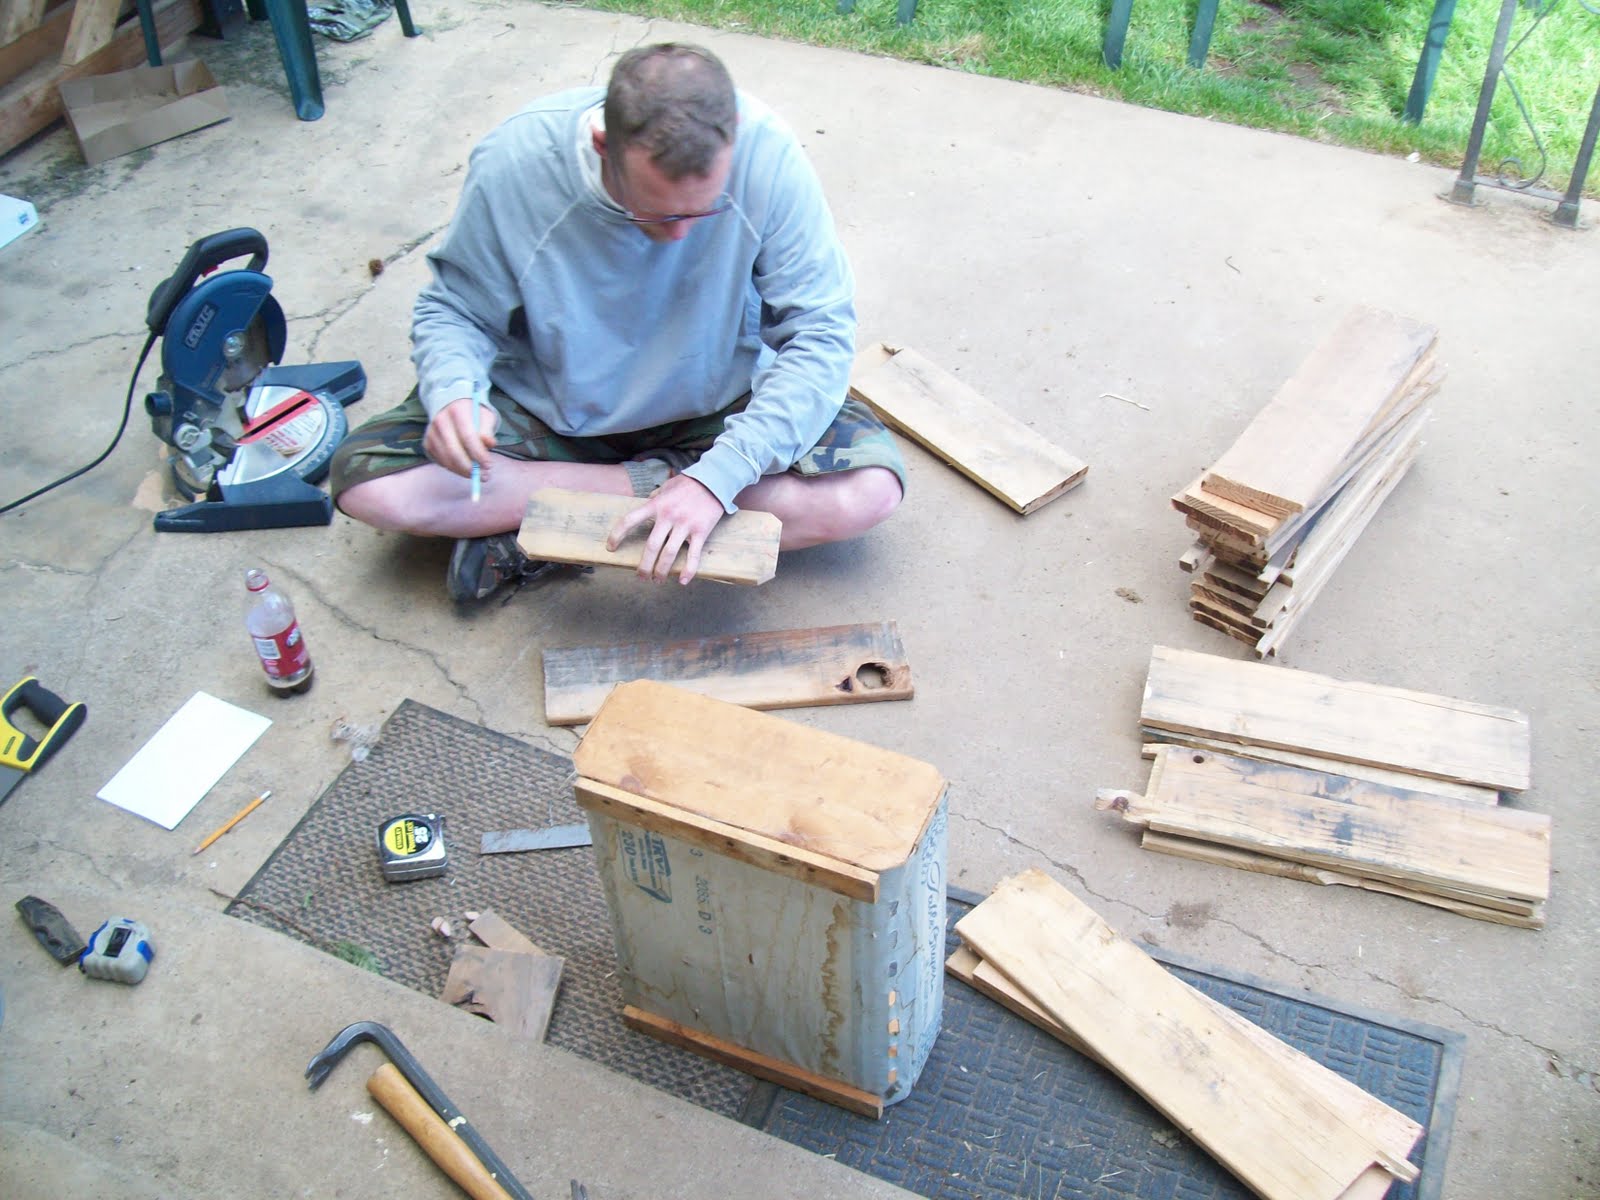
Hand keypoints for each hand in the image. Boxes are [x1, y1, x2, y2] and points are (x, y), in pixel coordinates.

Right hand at [423, 395, 498, 479]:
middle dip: (470, 468)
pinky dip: (454, 468)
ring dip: (462, 471)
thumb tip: (490, 444)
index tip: (489, 465)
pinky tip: (464, 468)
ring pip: (446, 459)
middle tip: (483, 476)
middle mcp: (440, 421)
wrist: (452, 405)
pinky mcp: (427, 443)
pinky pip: (441, 461)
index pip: (468, 437)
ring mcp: (431, 432)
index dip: (479, 453)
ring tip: (477, 474)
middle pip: (454, 451)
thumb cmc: (473, 414)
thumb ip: (487, 431)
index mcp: (457, 411)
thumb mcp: (485, 417)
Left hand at [607, 474, 724, 584]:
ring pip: (669, 554)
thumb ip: (655, 497)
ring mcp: (685, 525)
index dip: (617, 536)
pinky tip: (683, 581)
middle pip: (651, 546)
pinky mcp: (701, 531)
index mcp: (656, 505)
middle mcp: (668, 516)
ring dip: (662, 571)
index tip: (611, 548)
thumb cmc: (689, 483)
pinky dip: (688, 570)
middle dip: (644, 566)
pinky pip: (693, 555)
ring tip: (658, 580)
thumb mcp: (667, 486)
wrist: (715, 480)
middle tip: (641, 577)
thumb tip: (647, 502)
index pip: (629, 521)